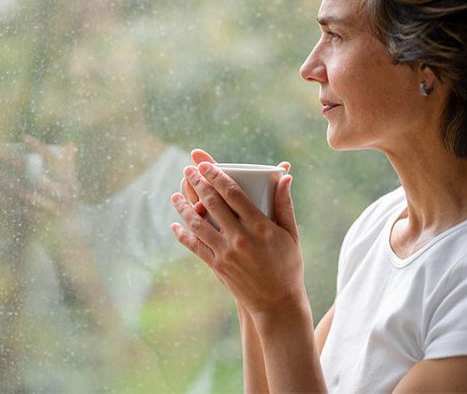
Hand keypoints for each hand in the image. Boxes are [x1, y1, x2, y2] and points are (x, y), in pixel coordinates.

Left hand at [0, 135, 80, 238]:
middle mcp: (63, 195)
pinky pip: (20, 211)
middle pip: (36, 176)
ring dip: (9, 185)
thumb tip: (70, 143)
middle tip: (1, 156)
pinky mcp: (41, 222)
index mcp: (70, 181)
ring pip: (27, 195)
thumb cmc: (71, 202)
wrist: (73, 233)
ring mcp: (52, 210)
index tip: (23, 137)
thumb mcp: (73, 183)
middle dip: (18, 165)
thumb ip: (70, 164)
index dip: (39, 147)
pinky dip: (7, 203)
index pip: (54, 160)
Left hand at [169, 155, 305, 315]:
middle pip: (213, 204)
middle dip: (198, 184)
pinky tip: (176, 225)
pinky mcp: (217, 267)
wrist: (277, 303)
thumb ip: (284, 204)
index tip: (205, 164)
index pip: (233, 193)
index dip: (217, 175)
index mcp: (261, 226)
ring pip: (198, 224)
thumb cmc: (288, 266)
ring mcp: (226, 253)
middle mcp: (241, 238)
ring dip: (184, 207)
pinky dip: (183, 235)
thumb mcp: (291, 234)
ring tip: (175, 195)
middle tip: (188, 170)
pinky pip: (195, 246)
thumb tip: (285, 177)